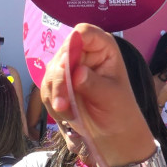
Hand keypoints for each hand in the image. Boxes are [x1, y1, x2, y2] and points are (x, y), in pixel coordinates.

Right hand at [40, 25, 154, 166]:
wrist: (113, 133)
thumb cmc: (120, 110)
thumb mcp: (111, 97)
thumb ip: (94, 83)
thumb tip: (77, 72)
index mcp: (102, 48)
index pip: (84, 33)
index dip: (73, 43)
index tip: (66, 64)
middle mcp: (83, 54)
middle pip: (61, 55)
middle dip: (59, 80)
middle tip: (62, 104)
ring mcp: (68, 69)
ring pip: (50, 74)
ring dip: (55, 95)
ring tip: (67, 114)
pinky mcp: (57, 85)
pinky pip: (46, 90)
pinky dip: (53, 103)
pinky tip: (66, 115)